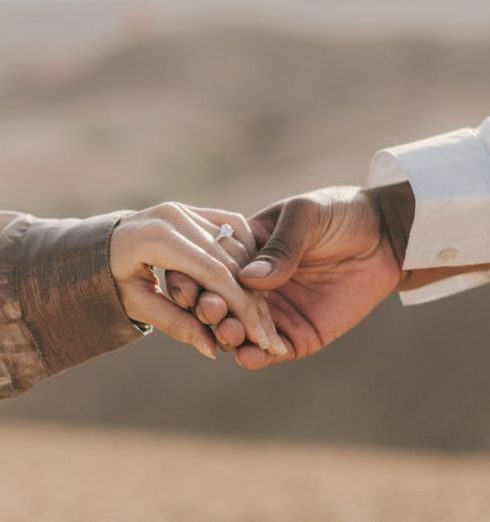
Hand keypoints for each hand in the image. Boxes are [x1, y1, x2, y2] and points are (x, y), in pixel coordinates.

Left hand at [110, 202, 281, 359]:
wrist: (100, 244)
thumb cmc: (109, 278)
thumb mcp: (135, 305)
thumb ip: (174, 324)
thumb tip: (212, 350)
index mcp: (156, 237)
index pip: (214, 273)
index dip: (241, 307)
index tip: (261, 338)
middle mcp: (175, 216)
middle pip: (230, 260)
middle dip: (254, 301)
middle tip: (270, 335)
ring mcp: (186, 209)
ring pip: (237, 244)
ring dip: (255, 282)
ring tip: (265, 317)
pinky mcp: (195, 209)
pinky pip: (234, 228)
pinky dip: (248, 256)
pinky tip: (257, 284)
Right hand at [167, 186, 402, 368]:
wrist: (385, 238)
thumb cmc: (339, 214)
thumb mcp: (306, 217)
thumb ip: (280, 245)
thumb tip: (249, 278)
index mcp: (244, 252)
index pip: (207, 268)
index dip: (193, 278)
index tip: (188, 286)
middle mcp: (251, 285)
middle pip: (217, 304)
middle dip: (208, 310)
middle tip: (211, 310)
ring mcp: (273, 312)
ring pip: (238, 333)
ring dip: (227, 336)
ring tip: (231, 332)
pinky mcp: (296, 335)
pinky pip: (269, 352)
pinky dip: (255, 357)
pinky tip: (250, 355)